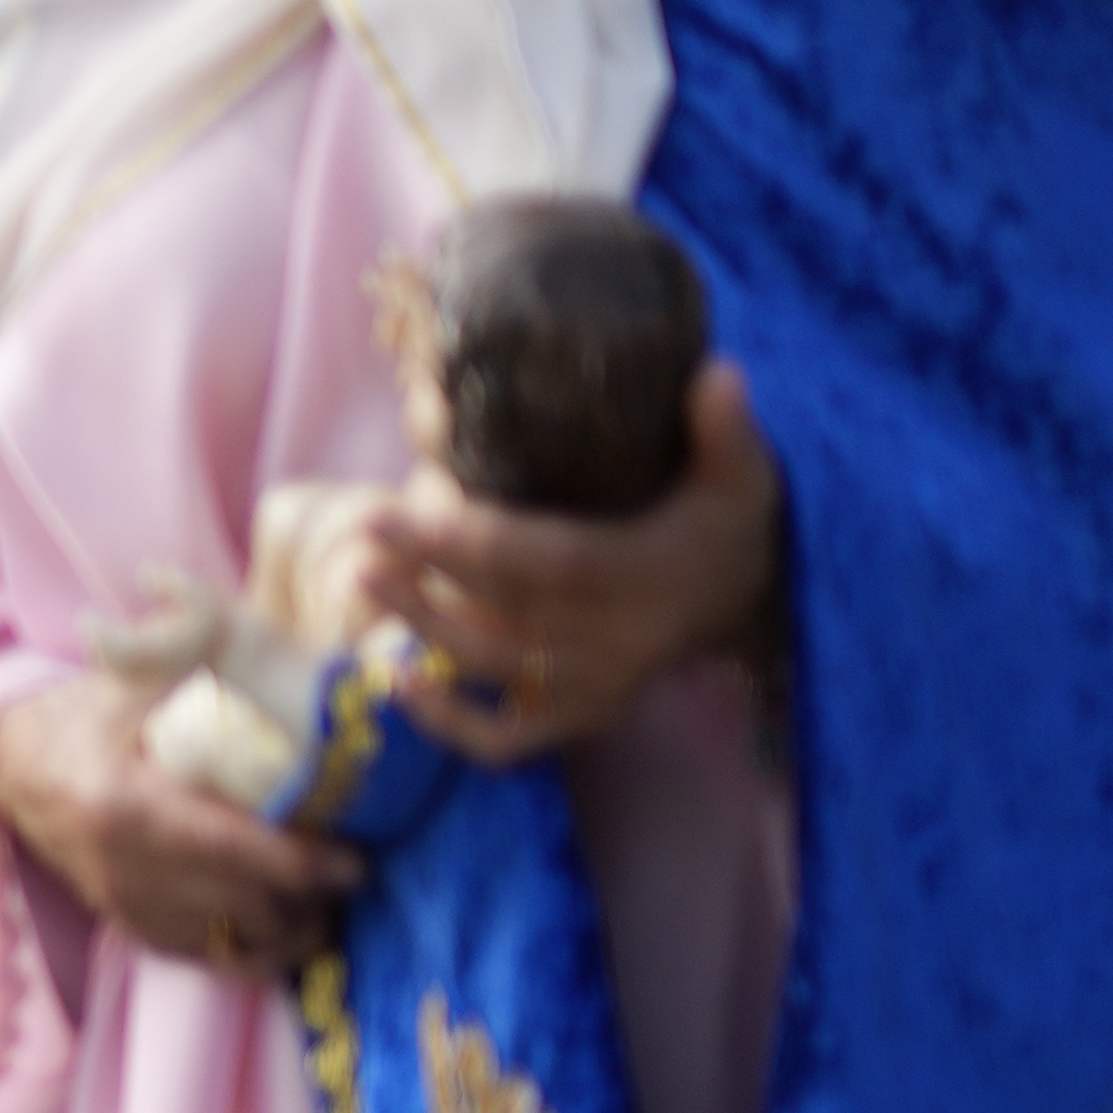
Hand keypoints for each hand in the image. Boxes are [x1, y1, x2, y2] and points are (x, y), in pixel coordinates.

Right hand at [0, 671, 361, 978]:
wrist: (10, 764)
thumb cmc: (84, 715)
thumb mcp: (137, 682)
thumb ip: (201, 672)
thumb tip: (286, 672)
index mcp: (126, 806)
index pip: (235, 851)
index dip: (306, 863)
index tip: (356, 860)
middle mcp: (122, 868)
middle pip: (246, 906)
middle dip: (311, 901)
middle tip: (353, 875)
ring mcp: (123, 903)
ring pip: (232, 941)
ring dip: (290, 930)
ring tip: (327, 903)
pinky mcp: (126, 923)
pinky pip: (205, 955)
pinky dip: (253, 949)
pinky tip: (285, 926)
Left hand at [365, 367, 786, 763]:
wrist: (750, 599)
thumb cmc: (726, 520)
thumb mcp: (740, 474)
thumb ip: (726, 427)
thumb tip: (718, 373)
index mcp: (647, 577)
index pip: (548, 563)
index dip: (472, 540)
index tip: (403, 504)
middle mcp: (618, 640)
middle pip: (506, 613)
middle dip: (426, 576)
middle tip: (363, 534)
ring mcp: (596, 686)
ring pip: (493, 665)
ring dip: (423, 627)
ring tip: (361, 577)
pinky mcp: (581, 715)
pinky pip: (507, 739)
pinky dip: (451, 725)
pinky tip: (400, 680)